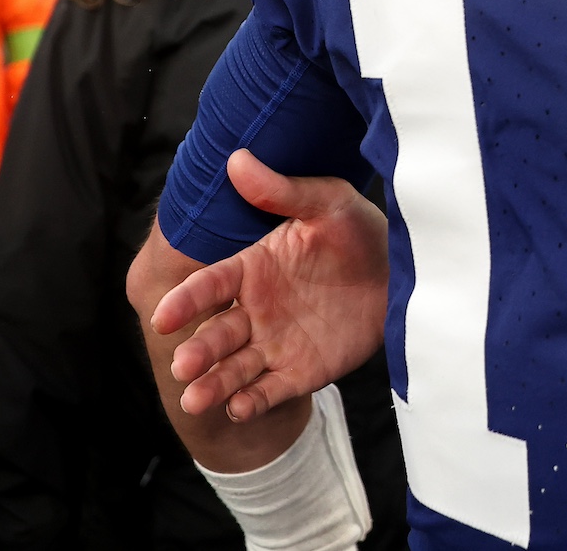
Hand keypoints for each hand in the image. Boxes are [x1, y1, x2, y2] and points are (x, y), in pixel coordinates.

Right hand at [152, 149, 388, 421]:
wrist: (404, 273)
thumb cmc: (361, 231)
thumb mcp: (327, 203)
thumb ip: (282, 191)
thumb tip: (236, 159)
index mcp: (253, 268)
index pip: (210, 285)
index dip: (185, 300)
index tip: (162, 316)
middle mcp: (255, 309)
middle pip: (216, 333)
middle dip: (197, 350)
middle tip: (182, 365)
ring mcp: (274, 343)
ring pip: (234, 368)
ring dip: (213, 383)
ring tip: (196, 399)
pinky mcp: (300, 371)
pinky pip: (270, 390)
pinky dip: (253, 401)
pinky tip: (240, 407)